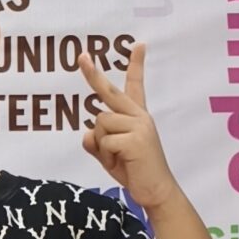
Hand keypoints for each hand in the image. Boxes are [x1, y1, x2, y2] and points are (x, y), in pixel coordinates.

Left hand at [79, 44, 181, 213]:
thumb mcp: (110, 156)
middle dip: (93, 74)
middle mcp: (140, 117)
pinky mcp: (135, 139)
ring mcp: (139, 126)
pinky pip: (104, 140)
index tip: (138, 45)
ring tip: (119, 158)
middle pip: (110, 92)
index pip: (135, 86)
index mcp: (137, 117)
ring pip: (99, 124)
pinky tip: (123, 163)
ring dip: (102, 145)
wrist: (157, 192)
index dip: (136, 65)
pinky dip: (106, 155)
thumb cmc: (135, 172)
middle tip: (81, 56)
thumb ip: (96, 143)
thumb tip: (86, 134)